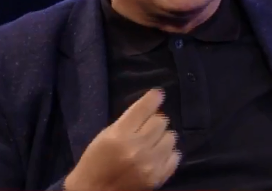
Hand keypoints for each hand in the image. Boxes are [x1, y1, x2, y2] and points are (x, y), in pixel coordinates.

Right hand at [64, 89, 179, 190]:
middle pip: (161, 121)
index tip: (158, 95)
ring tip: (152, 143)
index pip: (144, 108)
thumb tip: (152, 107)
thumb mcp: (106, 135)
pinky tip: (158, 156)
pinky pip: (175, 156)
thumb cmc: (96, 161)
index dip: (153, 98)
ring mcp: (150, 164)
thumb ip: (128, 121)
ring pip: (171, 137)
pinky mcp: (158, 177)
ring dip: (162, 137)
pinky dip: (168, 154)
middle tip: (147, 128)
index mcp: (120, 135)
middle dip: (155, 122)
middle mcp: (137, 148)